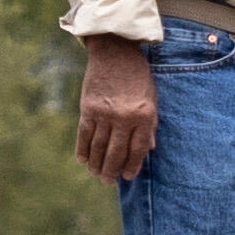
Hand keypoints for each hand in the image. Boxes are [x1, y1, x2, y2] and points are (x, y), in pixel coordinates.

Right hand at [73, 37, 159, 183]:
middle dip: (111, 169)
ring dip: (96, 163)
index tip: (127, 176)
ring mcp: (104, 113)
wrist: (115, 52)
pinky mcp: (88, 108)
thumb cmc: (138, 77)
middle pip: (116, 152)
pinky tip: (82, 160)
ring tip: (95, 174)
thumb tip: (149, 149)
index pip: (137, 149)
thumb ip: (150, 125)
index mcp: (144, 116)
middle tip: (108, 181)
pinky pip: (84, 134)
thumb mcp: (152, 99)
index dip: (132, 166)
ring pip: (98, 146)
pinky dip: (82, 149)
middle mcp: (123, 117)